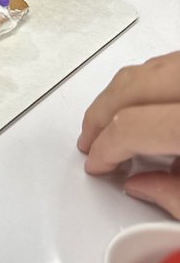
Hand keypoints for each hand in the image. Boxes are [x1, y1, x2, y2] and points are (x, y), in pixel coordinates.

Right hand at [78, 53, 179, 217]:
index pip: (132, 126)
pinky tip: (149, 107)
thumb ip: (176, 198)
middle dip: (102, 117)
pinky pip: (169, 63)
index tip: (99, 166)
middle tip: (91, 141)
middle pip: (131, 88)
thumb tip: (142, 185)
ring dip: (122, 96)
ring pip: (148, 68)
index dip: (107, 149)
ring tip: (111, 122)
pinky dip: (149, 83)